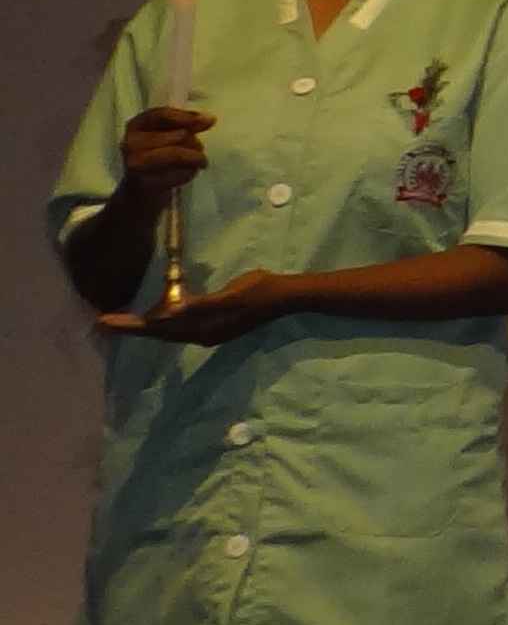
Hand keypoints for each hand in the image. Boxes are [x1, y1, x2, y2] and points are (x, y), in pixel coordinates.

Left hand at [108, 269, 292, 343]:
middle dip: (132, 328)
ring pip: (168, 331)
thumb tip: (171, 312)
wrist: (288, 297)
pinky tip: (159, 315)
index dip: (131, 326)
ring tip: (122, 321)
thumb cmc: (261, 290)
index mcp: (203, 328)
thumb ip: (202, 305)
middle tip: (103, 323)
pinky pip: (180, 327)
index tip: (103, 323)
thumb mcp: (232, 294)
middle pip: (160, 333)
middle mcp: (202, 334)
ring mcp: (209, 331)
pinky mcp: (214, 325)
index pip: (159, 329)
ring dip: (145, 327)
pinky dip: (163, 323)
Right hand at [116, 104, 211, 197]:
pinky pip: (178, 173)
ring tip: (199, 163)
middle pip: (177, 135)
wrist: (140, 192)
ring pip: (178, 153)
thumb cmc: (158, 159)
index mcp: (136, 125)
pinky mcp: (143, 182)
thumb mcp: (168, 136)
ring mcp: (134, 163)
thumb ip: (186, 125)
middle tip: (199, 152)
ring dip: (196, 158)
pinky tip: (187, 174)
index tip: (209, 121)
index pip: (161, 114)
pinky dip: (189, 173)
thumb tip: (208, 119)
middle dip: (195, 143)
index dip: (186, 117)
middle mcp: (130, 142)